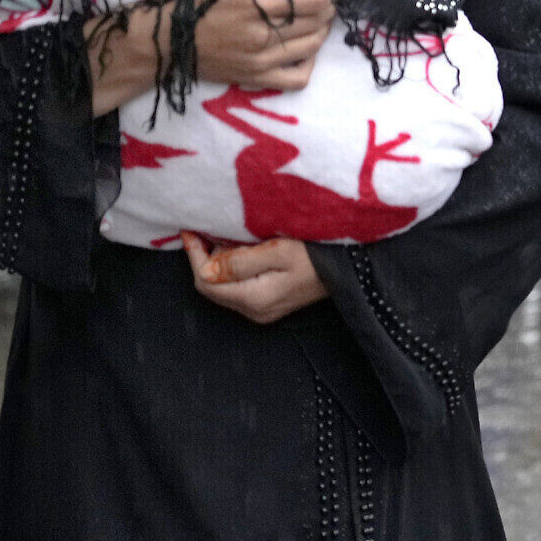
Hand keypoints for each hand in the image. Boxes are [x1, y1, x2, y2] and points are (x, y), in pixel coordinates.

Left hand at [181, 233, 327, 324]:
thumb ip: (240, 261)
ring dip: (218, 261)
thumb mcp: (280, 250)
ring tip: (223, 234)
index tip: (190, 229)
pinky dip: (231, 267)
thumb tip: (205, 269)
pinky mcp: (269, 303)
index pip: (206, 281)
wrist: (351, 268)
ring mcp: (262, 310)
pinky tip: (239, 248)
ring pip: (223, 287)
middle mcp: (254, 311)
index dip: (194, 254)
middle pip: (212, 286)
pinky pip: (237, 287)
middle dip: (203, 257)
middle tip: (205, 228)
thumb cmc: (320, 253)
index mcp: (254, 299)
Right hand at [193, 0, 347, 91]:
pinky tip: (305, 50)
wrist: (167, 43)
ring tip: (318, 20)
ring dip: (322, 30)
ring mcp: (261, 61)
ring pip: (312, 46)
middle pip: (316, 22)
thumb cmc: (196, 3)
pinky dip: (309, 63)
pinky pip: (298, 78)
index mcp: (253, 4)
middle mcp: (261, 34)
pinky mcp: (257, 80)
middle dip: (328, 7)